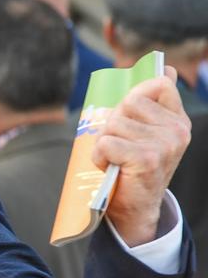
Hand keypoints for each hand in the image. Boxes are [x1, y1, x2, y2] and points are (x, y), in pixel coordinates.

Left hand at [93, 66, 190, 245]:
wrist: (135, 209)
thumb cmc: (134, 166)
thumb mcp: (149, 132)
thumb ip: (155, 102)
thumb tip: (166, 68)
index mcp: (178, 121)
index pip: (157, 84)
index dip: (134, 95)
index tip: (129, 115)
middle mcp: (177, 131)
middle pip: (127, 103)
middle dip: (112, 122)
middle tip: (118, 145)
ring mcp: (164, 145)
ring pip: (113, 123)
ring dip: (104, 141)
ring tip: (115, 158)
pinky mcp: (146, 159)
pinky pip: (106, 142)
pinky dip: (99, 156)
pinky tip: (110, 167)